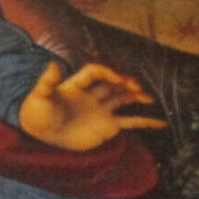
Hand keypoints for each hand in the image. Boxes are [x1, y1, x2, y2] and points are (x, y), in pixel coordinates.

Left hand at [17, 61, 165, 150]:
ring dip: (136, 96)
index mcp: (77, 85)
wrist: (41, 134)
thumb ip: (47, 82)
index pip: (95, 72)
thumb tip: (53, 64)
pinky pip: (130, 121)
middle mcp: (92, 95)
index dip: (107, 73)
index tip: (118, 79)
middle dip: (125, 82)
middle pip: (113, 83)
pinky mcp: (107, 126)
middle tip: (136, 86)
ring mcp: (101, 110)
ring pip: (124, 99)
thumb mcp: (39, 96)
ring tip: (149, 98)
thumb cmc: (37, 113)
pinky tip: (161, 122)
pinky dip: (145, 121)